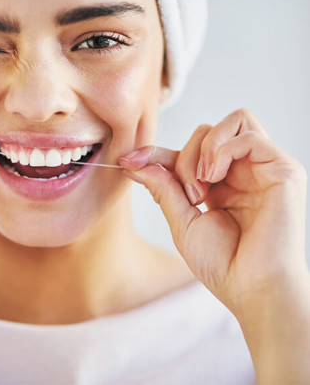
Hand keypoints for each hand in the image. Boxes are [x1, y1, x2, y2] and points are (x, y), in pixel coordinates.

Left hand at [120, 109, 308, 314]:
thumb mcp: (182, 221)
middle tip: (188, 194)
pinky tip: (214, 179)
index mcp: (222, 185)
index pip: (187, 151)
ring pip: (231, 122)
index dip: (156, 152)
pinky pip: (248, 134)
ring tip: (201, 186)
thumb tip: (135, 163)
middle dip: (183, 156)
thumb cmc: (222, 263)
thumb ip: (163, 187)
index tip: (128, 161)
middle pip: (207, 132)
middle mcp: (244, 172)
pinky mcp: (283, 169)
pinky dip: (222, 149)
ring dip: (203, 149)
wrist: (251, 287)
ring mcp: (264, 168)